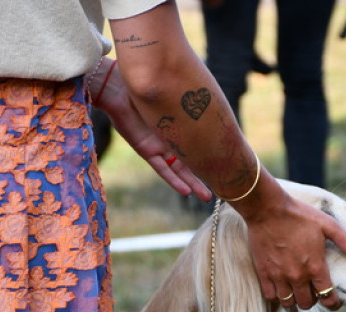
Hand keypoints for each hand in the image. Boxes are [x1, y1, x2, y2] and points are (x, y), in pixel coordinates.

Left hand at [91, 60, 212, 201]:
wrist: (117, 84)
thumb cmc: (145, 80)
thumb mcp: (175, 92)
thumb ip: (191, 100)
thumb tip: (216, 97)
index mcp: (178, 124)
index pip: (197, 145)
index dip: (211, 155)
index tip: (228, 164)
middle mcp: (168, 137)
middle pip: (190, 162)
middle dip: (204, 176)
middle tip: (221, 189)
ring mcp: (157, 145)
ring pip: (178, 170)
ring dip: (192, 184)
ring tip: (207, 197)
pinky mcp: (145, 149)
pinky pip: (162, 169)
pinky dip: (174, 180)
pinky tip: (186, 191)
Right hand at [240, 176, 345, 310]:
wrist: (268, 209)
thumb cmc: (300, 215)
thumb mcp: (329, 226)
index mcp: (315, 267)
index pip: (328, 298)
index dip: (333, 304)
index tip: (334, 302)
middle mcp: (297, 276)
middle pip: (307, 304)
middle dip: (313, 300)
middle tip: (314, 291)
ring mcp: (278, 276)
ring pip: (288, 303)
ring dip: (295, 299)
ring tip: (297, 290)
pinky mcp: (263, 273)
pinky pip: (270, 296)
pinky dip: (276, 295)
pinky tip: (281, 287)